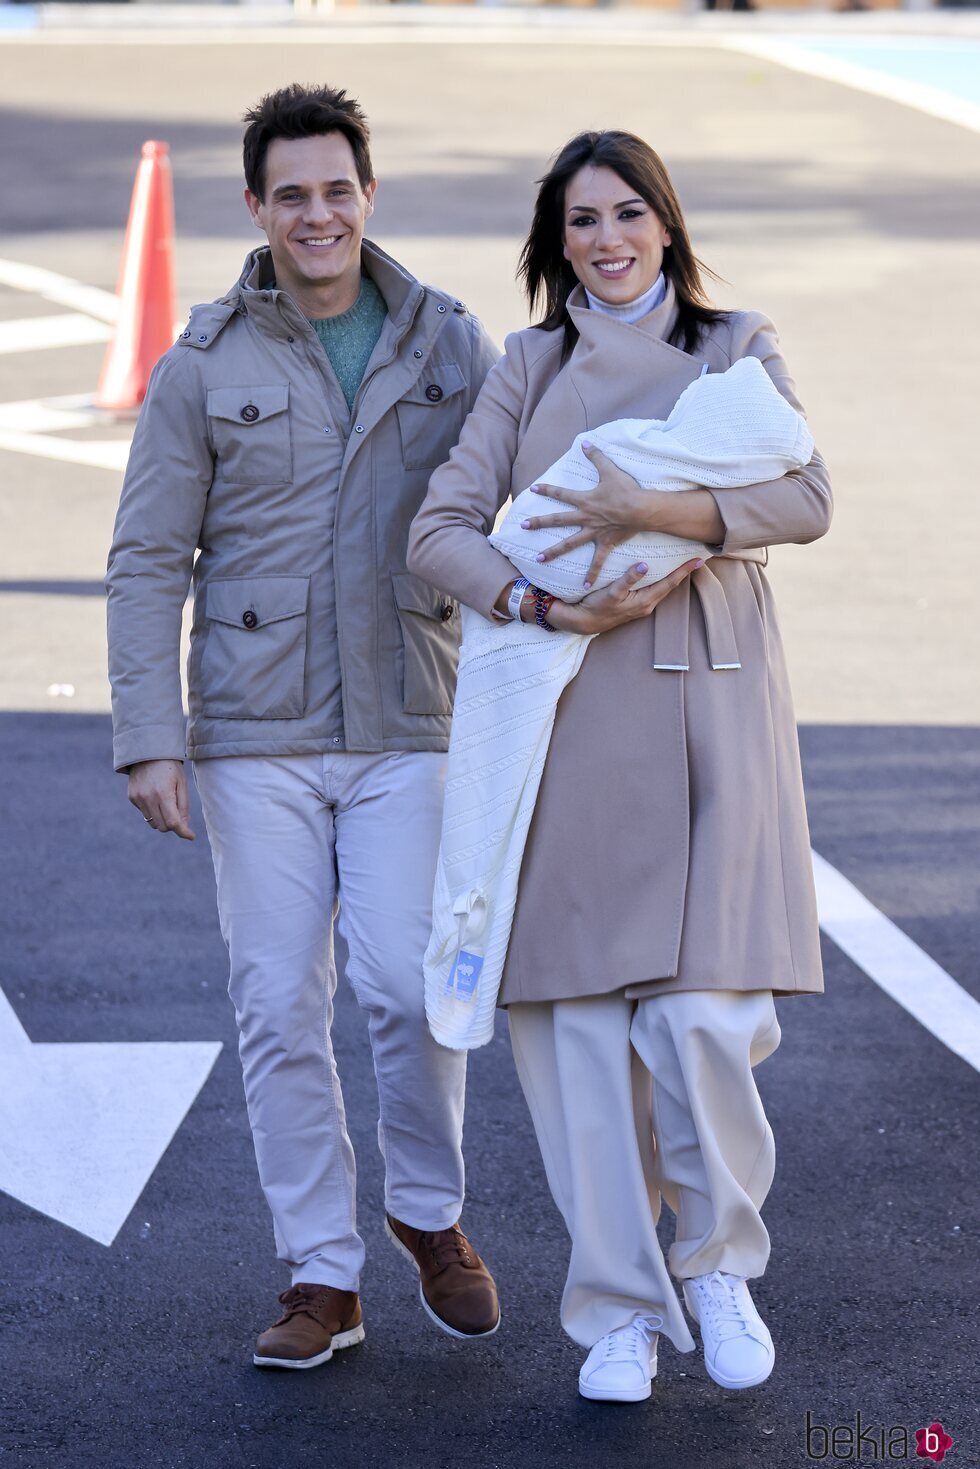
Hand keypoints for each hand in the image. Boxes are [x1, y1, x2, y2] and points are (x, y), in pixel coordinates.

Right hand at [128, 759, 194, 839]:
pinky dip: (152, 811)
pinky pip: (144, 813)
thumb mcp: (181, 783)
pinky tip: (156, 795)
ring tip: (167, 803)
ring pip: (152, 822)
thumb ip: (183, 806)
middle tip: (180, 816)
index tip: (191, 836)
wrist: (147, 751)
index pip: (173, 823)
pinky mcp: (132, 797)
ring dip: (162, 819)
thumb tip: (183, 825)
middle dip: (173, 825)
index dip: (183, 832)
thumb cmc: (170, 766)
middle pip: (162, 826)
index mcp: (164, 794)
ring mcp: (138, 798)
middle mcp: (148, 798)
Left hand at [523, 442, 649, 587]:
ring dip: (553, 551)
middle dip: (539, 522)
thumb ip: (596, 456)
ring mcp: (593, 532)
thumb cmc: (627, 489)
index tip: (533, 489)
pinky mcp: (605, 543)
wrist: (642, 508)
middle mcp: (585, 517)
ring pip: (569, 543)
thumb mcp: (610, 470)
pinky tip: (584, 586)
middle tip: (523, 525)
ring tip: (538, 558)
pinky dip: (592, 573)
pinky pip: (597, 561)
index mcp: (585, 500)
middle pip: (558, 520)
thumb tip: (584, 441)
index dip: (547, 490)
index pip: (561, 494)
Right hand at [549, 558, 702, 636]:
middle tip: (697, 559)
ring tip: (685, 565)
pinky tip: (662, 574)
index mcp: (645, 601)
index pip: (670, 583)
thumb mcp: (612, 592)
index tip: (699, 560)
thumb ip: (628, 579)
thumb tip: (645, 566)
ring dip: (674, 577)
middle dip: (684, 573)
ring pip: (663, 588)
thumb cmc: (597, 606)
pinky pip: (655, 590)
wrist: (585, 622)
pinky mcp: (636, 605)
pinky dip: (662, 581)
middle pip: (671, 586)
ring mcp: (642, 606)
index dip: (685, 571)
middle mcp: (647, 605)